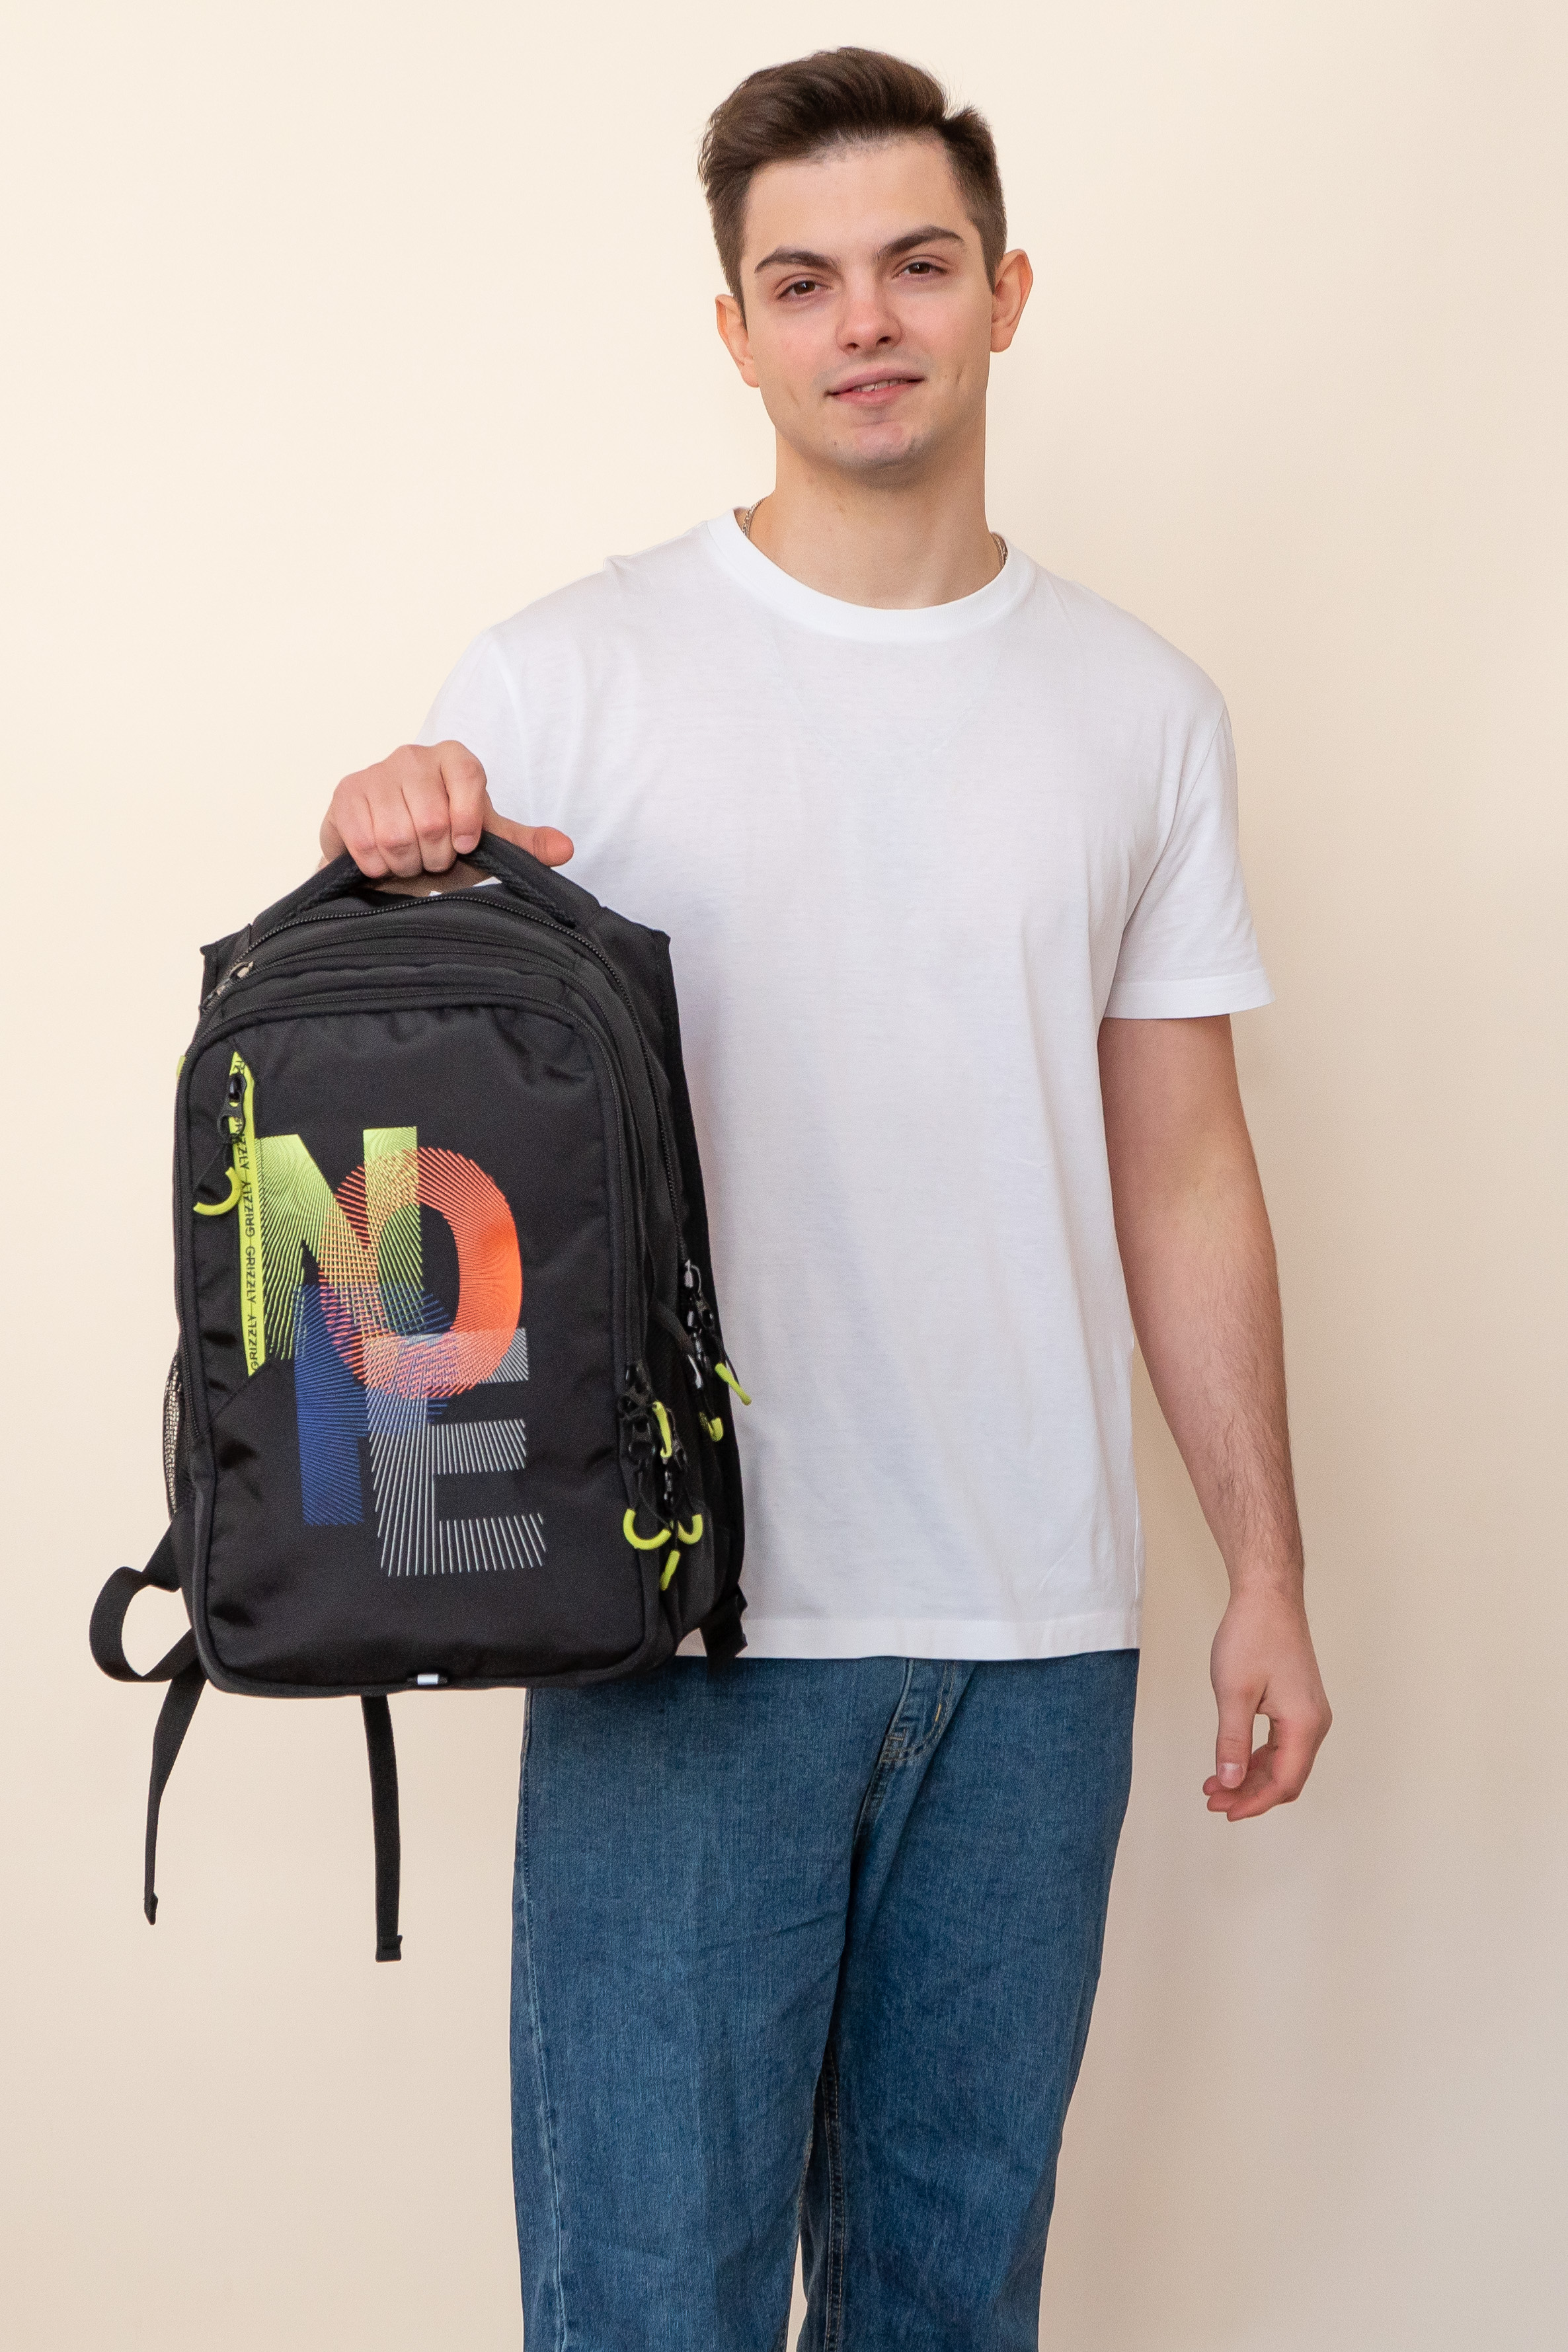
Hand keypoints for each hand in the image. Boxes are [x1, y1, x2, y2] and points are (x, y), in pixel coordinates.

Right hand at [320, 741, 573, 878]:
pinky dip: (377, 865)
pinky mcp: (345, 794)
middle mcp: (413, 756)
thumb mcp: (486, 846)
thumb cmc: (440, 844)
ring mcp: (376, 772)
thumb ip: (524, 845)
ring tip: (407, 860)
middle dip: (433, 855)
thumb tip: (566, 848)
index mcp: (455, 759)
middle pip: (431, 819)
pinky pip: (364, 842)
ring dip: (405, 863)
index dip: (467, 822)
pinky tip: (381, 861)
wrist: (387, 855)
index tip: (464, 846)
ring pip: (396, 835)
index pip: (468, 778)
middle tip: (431, 858)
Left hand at [1204, 1579, 1330, 1820]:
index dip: (1253, 1802)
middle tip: (1213, 1800)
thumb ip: (1232, 1741)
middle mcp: (1315, 1723)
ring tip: (1215, 1784)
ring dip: (1251, 1777)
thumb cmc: (1252, 1636)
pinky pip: (1282, 1743)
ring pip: (1284, 1762)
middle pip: (1287, 1777)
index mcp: (1304, 1724)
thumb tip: (1229, 1782)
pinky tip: (1232, 1761)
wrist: (1268, 1596)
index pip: (1284, 1783)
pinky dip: (1257, 1757)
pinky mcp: (1299, 1703)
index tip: (1223, 1810)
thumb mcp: (1233, 1693)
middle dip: (1250, 1793)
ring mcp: (1309, 1713)